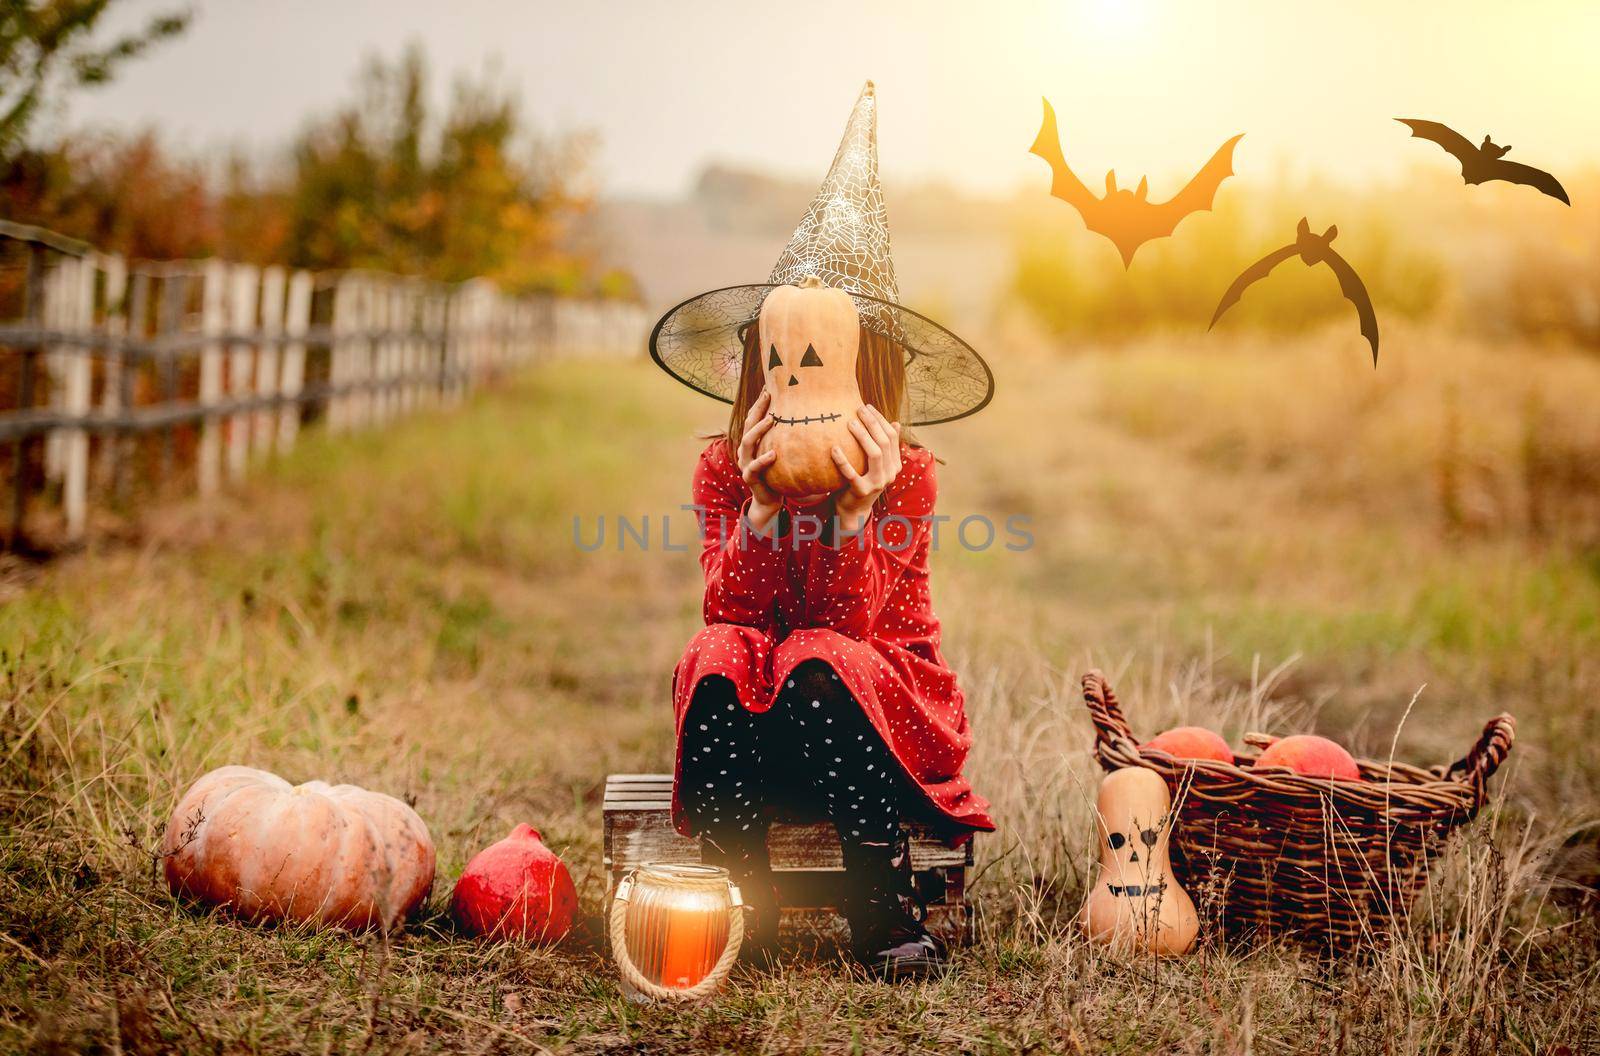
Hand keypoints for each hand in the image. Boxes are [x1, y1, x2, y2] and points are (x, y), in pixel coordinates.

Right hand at [736, 389, 780, 532]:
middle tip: (768, 395)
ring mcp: (745, 463)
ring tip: (771, 420)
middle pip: (748, 424)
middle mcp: (745, 450)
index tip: (769, 388)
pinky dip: (763, 460)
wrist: (769, 500)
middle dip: (758, 409)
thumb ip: (785, 439)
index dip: (759, 403)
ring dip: (758, 430)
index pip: (753, 418)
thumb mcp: (781, 453)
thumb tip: (806, 418)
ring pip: (748, 442)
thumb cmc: (778, 474)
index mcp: (752, 442)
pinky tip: (773, 454)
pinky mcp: (749, 477)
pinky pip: (755, 467)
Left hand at [831, 404, 901, 534]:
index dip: (881, 420)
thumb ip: (884, 446)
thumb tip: (895, 422)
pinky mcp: (862, 491)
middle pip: (884, 442)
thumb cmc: (862, 480)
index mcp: (894, 464)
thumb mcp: (875, 464)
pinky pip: (852, 474)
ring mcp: (878, 483)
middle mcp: (890, 473)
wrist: (854, 509)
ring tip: (849, 423)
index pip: (892, 437)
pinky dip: (843, 460)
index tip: (868, 407)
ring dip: (862, 436)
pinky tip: (834, 448)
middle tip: (858, 409)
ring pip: (875, 454)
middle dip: (872, 423)